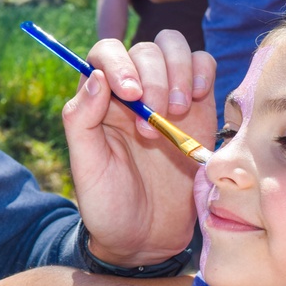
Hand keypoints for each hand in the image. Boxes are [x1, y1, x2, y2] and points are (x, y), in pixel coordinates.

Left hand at [64, 30, 215, 264]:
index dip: (119, 63)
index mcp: (98, 98)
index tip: (131, 95)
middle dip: (153, 78)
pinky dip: (202, 71)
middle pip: (145, 49)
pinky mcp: (198, 107)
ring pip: (175, 48)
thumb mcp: (85, 165)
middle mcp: (132, 89)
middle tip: (153, 125)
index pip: (105, 52)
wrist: (146, 237)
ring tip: (177, 111)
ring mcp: (167, 95)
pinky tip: (197, 98)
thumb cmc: (107, 202)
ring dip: (178, 71)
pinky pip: (204, 66)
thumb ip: (81, 118)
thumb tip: (96, 75)